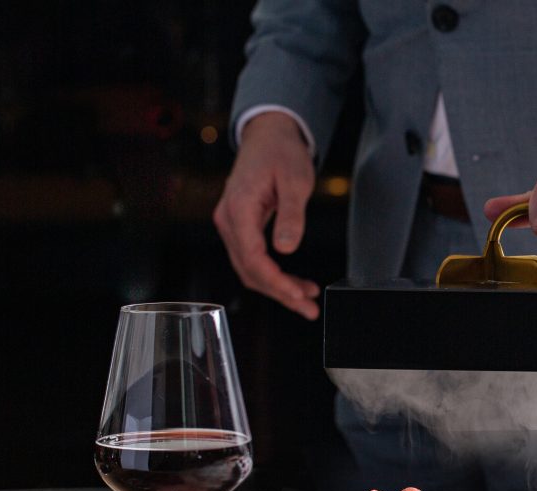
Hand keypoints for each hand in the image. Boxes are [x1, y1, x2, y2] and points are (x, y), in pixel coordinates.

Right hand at [213, 112, 320, 319]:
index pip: (252, 257)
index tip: (298, 295)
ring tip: (306, 299)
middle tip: (308, 308)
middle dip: (279, 292)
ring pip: (249, 268)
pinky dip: (272, 274)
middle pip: (249, 269)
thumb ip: (292, 215)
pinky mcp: (239, 227)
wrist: (268, 135)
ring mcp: (231, 224)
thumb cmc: (281, 153)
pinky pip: (252, 258)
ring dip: (277, 287)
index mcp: (239, 207)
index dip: (275, 281)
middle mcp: (228, 219)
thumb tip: (286, 249)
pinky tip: (294, 283)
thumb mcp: (296, 180)